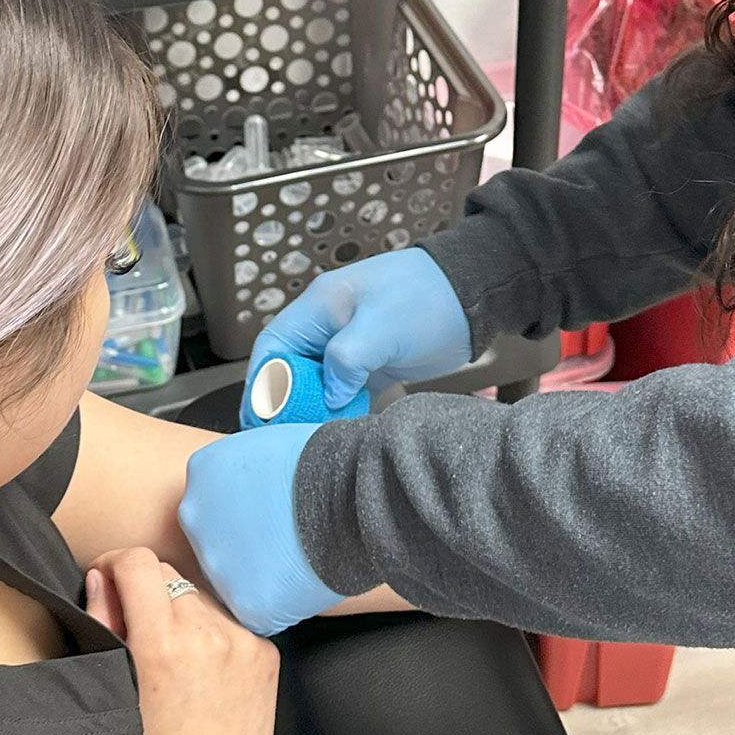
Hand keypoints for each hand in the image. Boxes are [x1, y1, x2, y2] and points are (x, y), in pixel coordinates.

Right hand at [85, 548, 278, 734]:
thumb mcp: (114, 692)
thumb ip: (105, 624)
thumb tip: (103, 579)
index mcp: (164, 645)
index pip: (138, 563)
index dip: (114, 565)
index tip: (107, 581)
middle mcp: (210, 636)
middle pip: (169, 577)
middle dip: (146, 595)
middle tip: (134, 632)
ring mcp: (244, 644)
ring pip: (200, 598)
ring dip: (181, 614)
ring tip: (170, 661)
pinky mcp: (266, 655)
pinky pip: (230, 623)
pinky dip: (211, 635)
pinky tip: (202, 674)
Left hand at [178, 427, 343, 637]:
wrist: (355, 495)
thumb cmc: (325, 462)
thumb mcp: (266, 447)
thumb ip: (242, 472)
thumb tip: (250, 485)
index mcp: (203, 472)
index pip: (210, 503)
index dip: (242, 513)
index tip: (264, 515)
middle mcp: (197, 516)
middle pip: (215, 542)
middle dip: (244, 545)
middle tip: (280, 539)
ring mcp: (217, 562)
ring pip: (233, 579)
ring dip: (259, 574)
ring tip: (296, 558)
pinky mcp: (246, 601)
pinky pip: (259, 610)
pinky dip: (279, 602)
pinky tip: (301, 581)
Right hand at [241, 247, 472, 418]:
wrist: (477, 295)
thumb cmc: (428, 299)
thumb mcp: (382, 327)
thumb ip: (345, 360)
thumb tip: (328, 395)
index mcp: (321, 306)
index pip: (273, 346)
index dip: (260, 383)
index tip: (257, 419)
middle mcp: (331, 326)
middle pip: (291, 368)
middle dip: (285, 402)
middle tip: (283, 437)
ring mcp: (353, 344)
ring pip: (318, 382)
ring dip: (313, 409)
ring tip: (309, 440)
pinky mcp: (376, 363)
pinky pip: (345, 390)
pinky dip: (340, 409)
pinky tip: (339, 430)